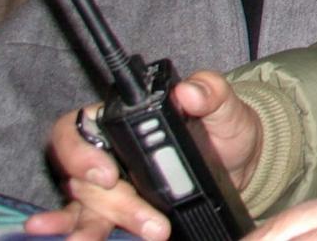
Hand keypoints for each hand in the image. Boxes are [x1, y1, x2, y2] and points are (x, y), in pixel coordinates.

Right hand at [24, 70, 262, 240]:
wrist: (241, 161)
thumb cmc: (224, 124)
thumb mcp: (223, 104)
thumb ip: (209, 91)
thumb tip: (189, 92)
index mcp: (120, 118)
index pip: (75, 129)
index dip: (80, 153)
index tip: (108, 175)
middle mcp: (108, 151)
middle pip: (83, 178)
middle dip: (114, 203)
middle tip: (152, 222)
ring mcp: (112, 185)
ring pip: (88, 208)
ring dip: (98, 228)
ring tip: (128, 240)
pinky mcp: (122, 213)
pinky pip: (99, 225)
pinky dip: (94, 235)